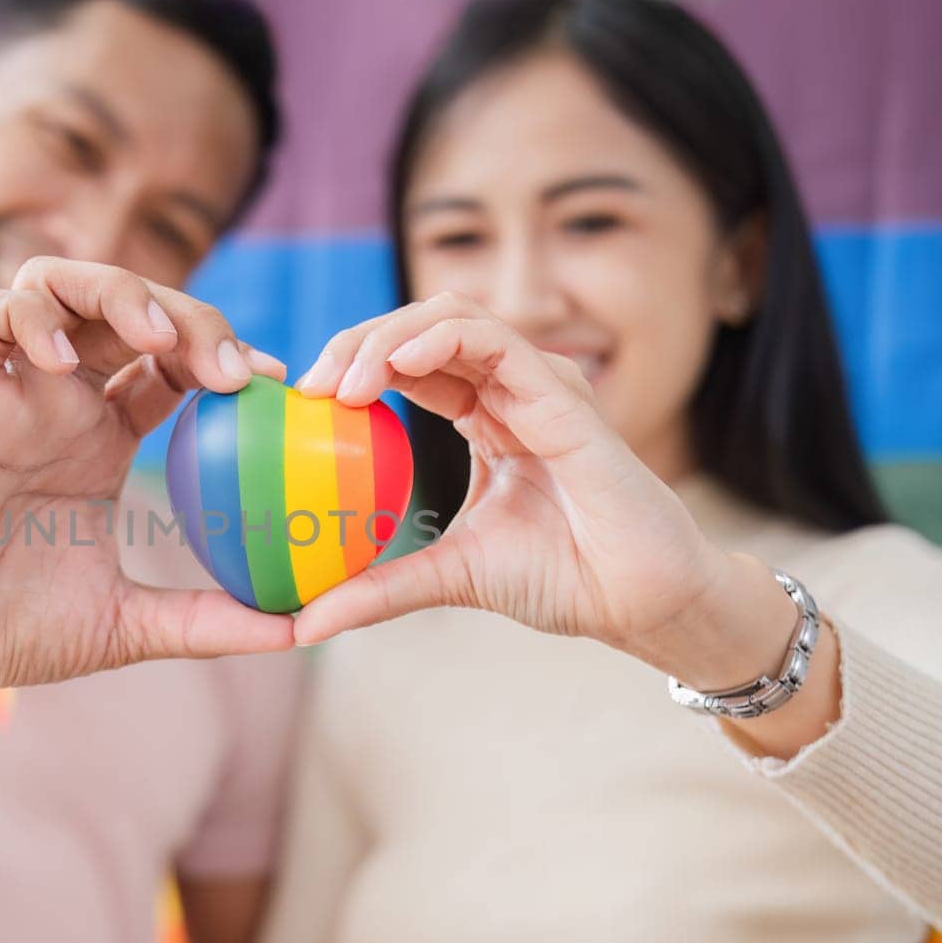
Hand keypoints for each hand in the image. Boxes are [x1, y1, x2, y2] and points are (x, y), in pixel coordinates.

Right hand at [0, 257, 292, 687]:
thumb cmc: (3, 628)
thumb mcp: (125, 625)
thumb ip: (206, 621)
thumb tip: (301, 632)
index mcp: (102, 441)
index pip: (175, 365)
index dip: (225, 358)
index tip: (273, 386)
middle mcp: (61, 401)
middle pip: (134, 309)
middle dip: (191, 318)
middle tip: (230, 371)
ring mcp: (10, 389)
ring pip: (62, 283)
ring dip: (118, 293)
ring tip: (158, 342)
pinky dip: (29, 318)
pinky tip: (66, 367)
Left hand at [289, 292, 793, 689]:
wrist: (640, 600)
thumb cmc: (563, 578)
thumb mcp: (449, 577)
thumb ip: (379, 589)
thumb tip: (302, 625)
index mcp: (484, 414)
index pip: (406, 363)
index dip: (350, 367)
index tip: (301, 403)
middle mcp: (509, 388)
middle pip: (419, 328)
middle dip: (356, 342)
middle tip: (309, 386)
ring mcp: (537, 383)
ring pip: (451, 317)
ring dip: (388, 336)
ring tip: (344, 380)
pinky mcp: (562, 394)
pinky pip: (495, 340)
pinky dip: (440, 339)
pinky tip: (400, 363)